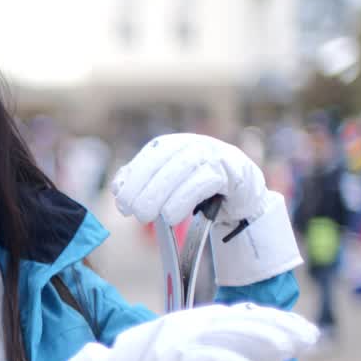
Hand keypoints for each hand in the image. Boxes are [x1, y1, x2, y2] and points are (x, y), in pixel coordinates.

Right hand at [108, 303, 317, 360]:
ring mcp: (182, 342)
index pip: (248, 315)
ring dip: (259, 342)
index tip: (307, 330)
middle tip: (309, 338)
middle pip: (243, 322)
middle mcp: (195, 325)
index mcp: (202, 320)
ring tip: (287, 350)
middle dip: (278, 329)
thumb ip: (230, 355)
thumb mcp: (197, 353)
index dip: (279, 321)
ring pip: (227, 337)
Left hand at [111, 133, 304, 286]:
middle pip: (164, 161)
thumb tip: (119, 187)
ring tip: (148, 217)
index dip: (133, 179)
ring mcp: (215, 154)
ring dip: (161, 195)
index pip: (150, 156)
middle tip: (135, 213)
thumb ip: (142, 181)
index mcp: (174, 145)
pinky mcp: (232, 170)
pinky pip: (205, 181)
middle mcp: (194, 144)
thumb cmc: (198, 190)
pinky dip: (183, 199)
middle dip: (144, 189)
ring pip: (183, 168)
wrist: (242, 196)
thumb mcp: (166, 184)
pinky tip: (171, 216)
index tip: (122, 204)